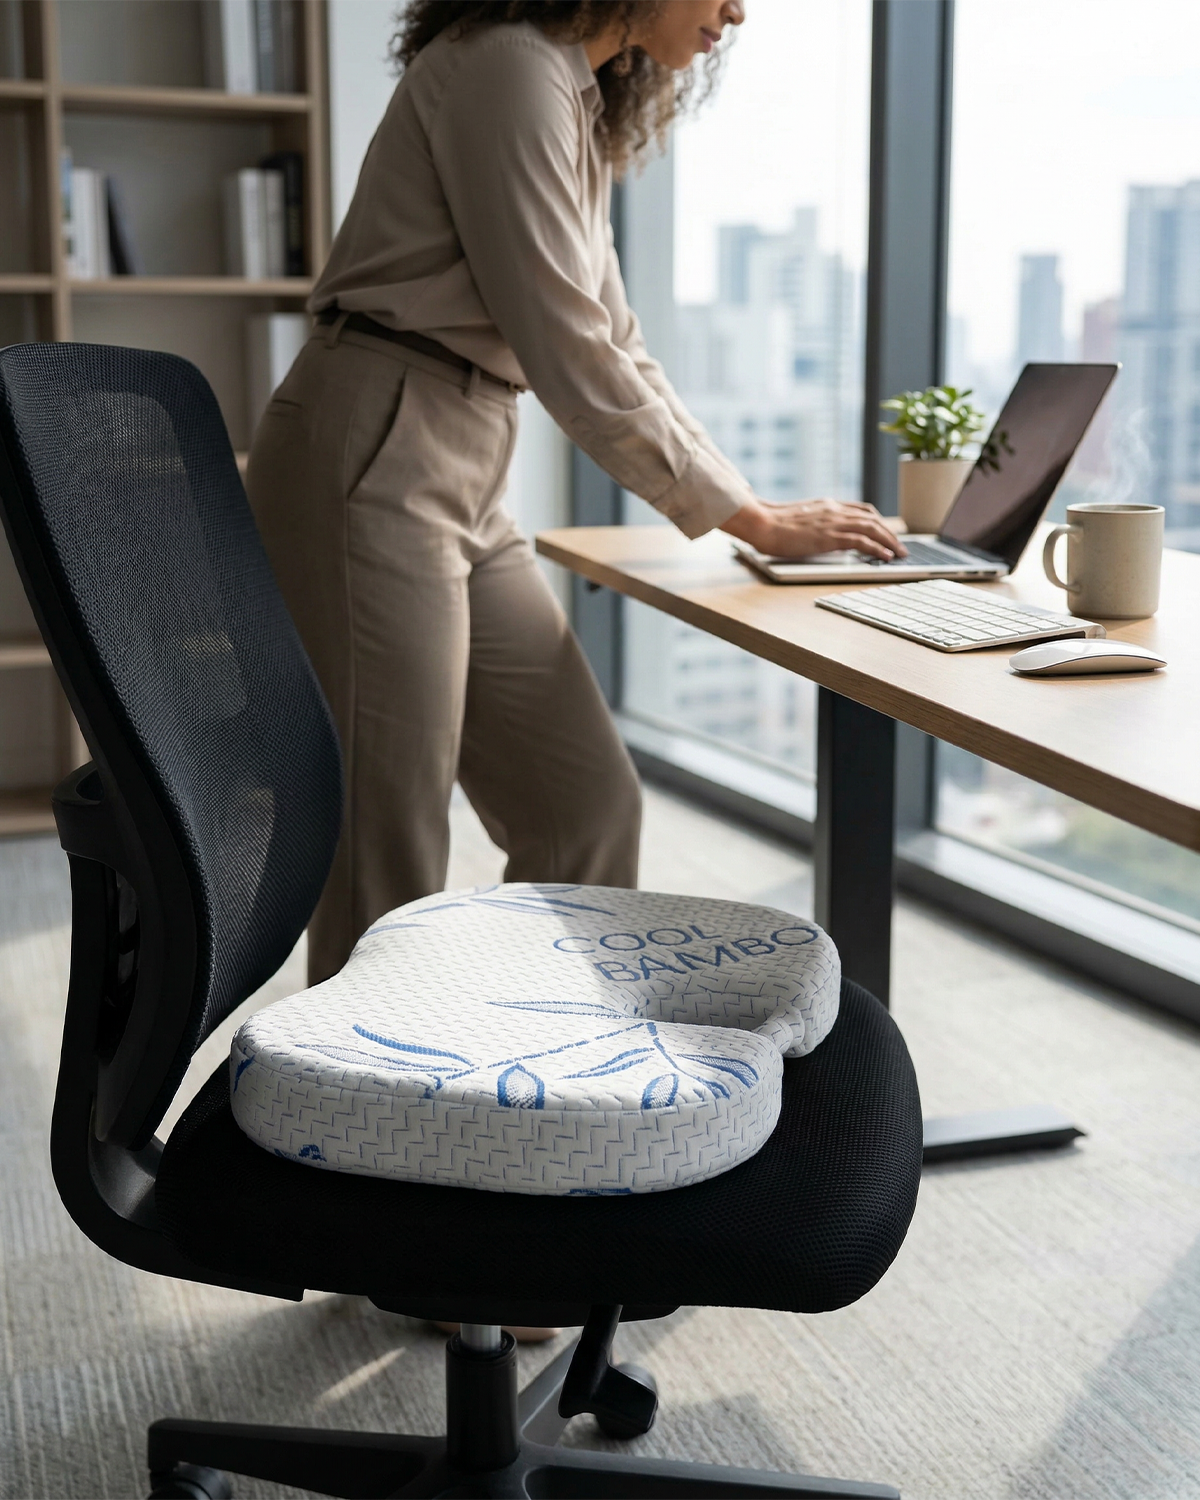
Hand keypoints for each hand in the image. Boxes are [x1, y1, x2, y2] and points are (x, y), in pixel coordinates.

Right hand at [721, 497, 906, 561]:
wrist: (761, 522)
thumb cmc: (771, 523)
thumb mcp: (798, 519)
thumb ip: (813, 522)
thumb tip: (818, 533)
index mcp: (827, 505)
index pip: (861, 510)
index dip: (878, 522)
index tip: (886, 532)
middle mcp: (834, 510)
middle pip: (872, 518)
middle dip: (890, 533)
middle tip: (900, 547)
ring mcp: (833, 522)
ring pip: (872, 528)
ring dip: (889, 541)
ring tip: (900, 553)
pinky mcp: (829, 537)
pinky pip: (861, 541)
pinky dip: (877, 548)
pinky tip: (885, 556)